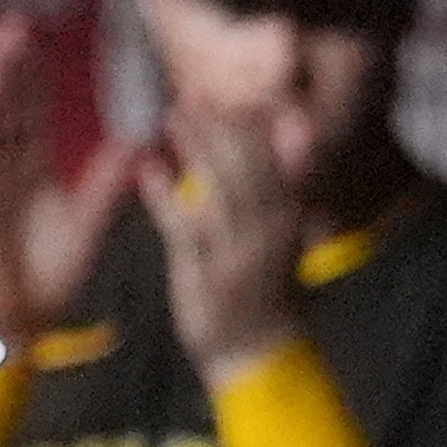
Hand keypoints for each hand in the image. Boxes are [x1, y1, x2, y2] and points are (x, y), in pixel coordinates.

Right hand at [0, 13, 139, 343]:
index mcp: (35, 170)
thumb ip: (109, 178)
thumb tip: (139, 141)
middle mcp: (7, 165)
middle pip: (9, 103)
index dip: (38, 79)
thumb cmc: (49, 273)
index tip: (45, 43)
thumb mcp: (90, 216)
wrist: (21, 315)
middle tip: (20, 24)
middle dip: (14, 65)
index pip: (34, 112)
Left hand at [138, 102, 309, 383]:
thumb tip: (298, 128)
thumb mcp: (287, 233)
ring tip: (172, 116)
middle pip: (248, 170)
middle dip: (223, 130)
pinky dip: (164, 198)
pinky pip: (184, 230)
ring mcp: (238, 256)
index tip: (230, 98)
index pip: (275, 163)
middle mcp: (268, 235)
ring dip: (197, 150)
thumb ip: (291, 180)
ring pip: (219, 193)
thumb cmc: (267, 289)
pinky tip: (148, 169)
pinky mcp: (206, 277)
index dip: (253, 128)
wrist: (258, 352)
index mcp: (289, 221)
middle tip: (195, 95)